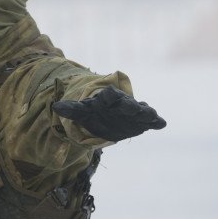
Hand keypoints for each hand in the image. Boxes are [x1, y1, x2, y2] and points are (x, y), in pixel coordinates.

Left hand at [51, 86, 165, 141]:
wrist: (107, 117)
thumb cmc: (94, 112)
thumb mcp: (82, 111)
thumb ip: (71, 109)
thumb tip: (56, 107)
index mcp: (107, 99)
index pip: (108, 96)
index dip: (109, 96)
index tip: (109, 94)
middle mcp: (123, 104)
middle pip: (128, 103)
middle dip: (130, 106)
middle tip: (132, 108)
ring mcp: (134, 112)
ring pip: (142, 111)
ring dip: (146, 113)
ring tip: (151, 116)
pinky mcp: (142, 122)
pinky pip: (152, 121)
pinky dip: (157, 121)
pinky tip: (161, 123)